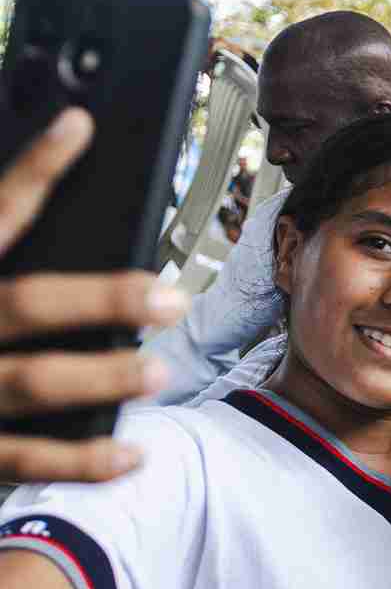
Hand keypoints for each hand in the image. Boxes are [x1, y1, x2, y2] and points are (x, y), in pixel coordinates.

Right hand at [0, 109, 188, 482]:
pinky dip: (83, 462)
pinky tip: (131, 453)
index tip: (78, 127)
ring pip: (32, 383)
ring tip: (158, 372)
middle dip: (103, 299)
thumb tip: (55, 159)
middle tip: (169, 297)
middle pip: (24, 304)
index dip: (32, 169)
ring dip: (104, 378)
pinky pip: (24, 460)